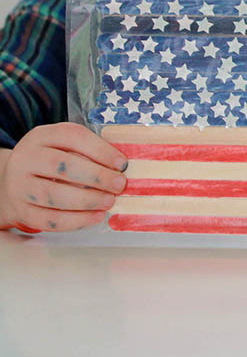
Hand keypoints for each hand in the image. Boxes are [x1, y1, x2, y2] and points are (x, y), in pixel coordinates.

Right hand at [0, 122, 127, 232]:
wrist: (13, 180)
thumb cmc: (52, 160)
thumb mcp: (65, 145)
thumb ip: (90, 151)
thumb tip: (122, 167)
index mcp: (42, 136)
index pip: (72, 137)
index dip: (100, 150)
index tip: (122, 164)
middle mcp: (26, 158)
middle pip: (62, 166)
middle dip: (96, 177)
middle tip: (120, 185)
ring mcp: (20, 185)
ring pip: (53, 195)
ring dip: (87, 201)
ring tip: (110, 201)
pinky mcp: (21, 210)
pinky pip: (48, 219)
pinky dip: (76, 220)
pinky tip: (96, 216)